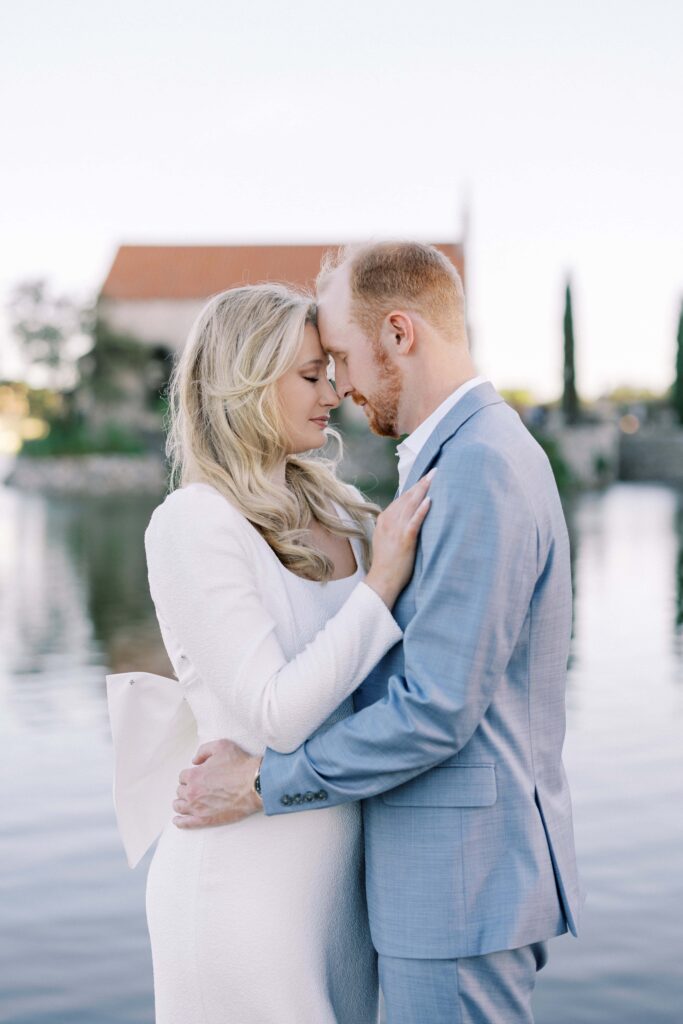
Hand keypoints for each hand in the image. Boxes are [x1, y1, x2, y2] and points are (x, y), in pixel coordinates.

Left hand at [173, 739, 262, 828]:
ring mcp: (197, 807)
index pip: (183, 776)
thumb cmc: (240, 764)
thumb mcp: (221, 746)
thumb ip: (203, 751)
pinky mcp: (205, 820)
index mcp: (194, 775)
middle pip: (181, 791)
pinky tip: (177, 820)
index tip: (197, 776)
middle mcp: (192, 792)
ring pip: (179, 806)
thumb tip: (194, 761)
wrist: (254, 784)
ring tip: (185, 802)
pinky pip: (186, 823)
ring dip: (181, 802)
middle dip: (186, 788)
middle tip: (196, 787)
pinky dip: (180, 821)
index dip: (190, 775)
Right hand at [365, 468, 435, 606]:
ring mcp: (396, 530)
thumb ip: (395, 526)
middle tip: (434, 471)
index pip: (401, 498)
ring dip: (423, 490)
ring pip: (411, 505)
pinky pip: (414, 522)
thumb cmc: (387, 563)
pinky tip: (429, 501)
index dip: (414, 487)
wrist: (382, 580)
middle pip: (407, 497)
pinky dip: (421, 510)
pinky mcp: (404, 540)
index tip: (425, 477)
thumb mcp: (387, 539)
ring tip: (434, 478)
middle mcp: (389, 521)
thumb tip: (408, 516)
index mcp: (385, 519)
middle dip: (421, 483)